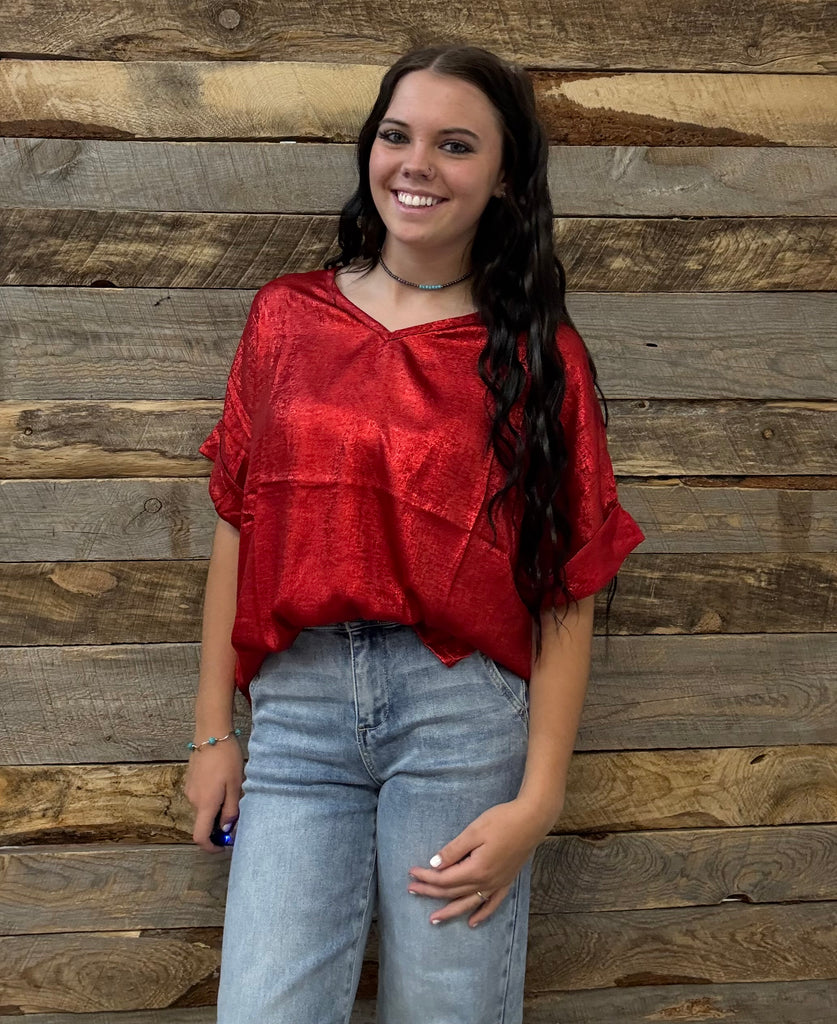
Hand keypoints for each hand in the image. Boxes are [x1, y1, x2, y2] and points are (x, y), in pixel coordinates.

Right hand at [183, 738, 243, 853]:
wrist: (211, 734)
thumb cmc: (226, 758)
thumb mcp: (235, 785)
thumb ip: (231, 810)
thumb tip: (226, 830)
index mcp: (206, 804)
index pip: (200, 837)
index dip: (210, 847)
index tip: (222, 846)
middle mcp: (193, 800)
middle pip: (203, 822)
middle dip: (218, 823)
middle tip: (236, 809)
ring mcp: (189, 790)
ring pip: (203, 809)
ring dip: (216, 807)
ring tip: (231, 789)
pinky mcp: (189, 781)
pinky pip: (200, 797)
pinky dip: (211, 797)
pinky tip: (222, 781)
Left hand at [407, 798, 553, 926]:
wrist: (532, 820)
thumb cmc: (503, 821)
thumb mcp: (474, 831)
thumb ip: (454, 850)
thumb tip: (434, 865)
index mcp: (476, 869)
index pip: (445, 878)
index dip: (426, 877)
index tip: (411, 873)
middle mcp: (487, 882)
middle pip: (453, 892)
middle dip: (430, 892)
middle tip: (412, 890)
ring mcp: (498, 883)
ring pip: (469, 903)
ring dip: (450, 911)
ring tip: (434, 919)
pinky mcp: (507, 881)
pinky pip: (492, 904)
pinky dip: (482, 914)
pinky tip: (472, 922)